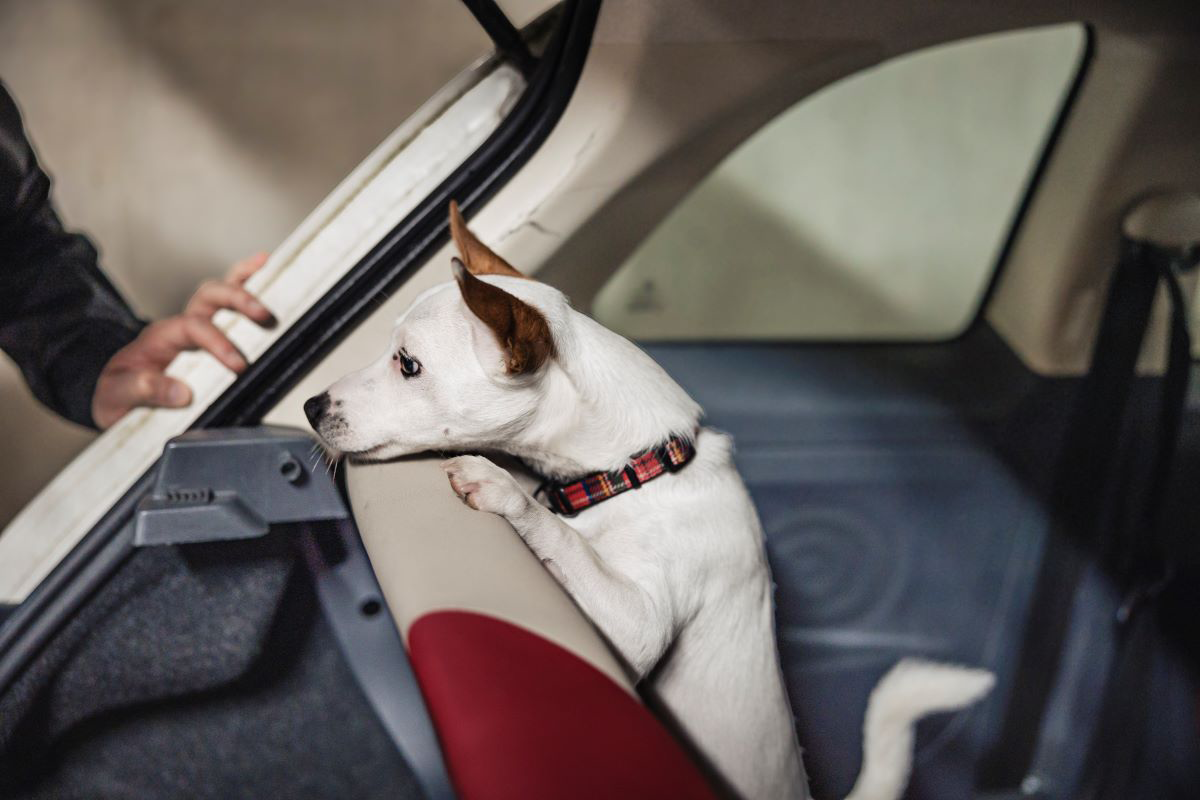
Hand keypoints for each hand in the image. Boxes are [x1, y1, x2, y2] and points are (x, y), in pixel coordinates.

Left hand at [91, 253, 274, 428]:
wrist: (114, 397)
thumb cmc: (116, 394)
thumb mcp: (117, 396)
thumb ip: (144, 390)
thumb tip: (182, 391)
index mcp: (160, 337)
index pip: (194, 327)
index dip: (217, 341)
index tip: (238, 365)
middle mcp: (180, 326)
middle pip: (209, 296)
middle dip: (238, 300)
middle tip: (263, 316)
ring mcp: (195, 328)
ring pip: (219, 293)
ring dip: (245, 283)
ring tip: (270, 272)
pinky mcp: (208, 337)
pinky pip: (226, 308)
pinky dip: (244, 286)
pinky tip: (262, 274)